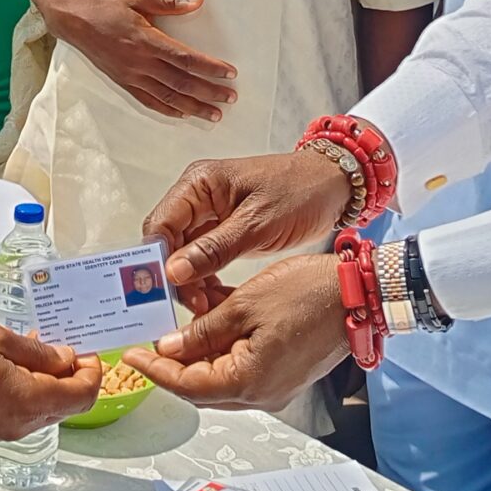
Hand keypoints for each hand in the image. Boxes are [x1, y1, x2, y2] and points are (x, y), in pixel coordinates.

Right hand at [0, 322, 102, 438]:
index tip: (86, 348)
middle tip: (61, 344)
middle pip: (68, 405)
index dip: (93, 371)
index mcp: (31, 401)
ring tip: (34, 348)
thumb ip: (39, 352)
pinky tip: (13, 364)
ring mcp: (6, 429)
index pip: (83, 396)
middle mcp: (23, 424)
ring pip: (47, 409)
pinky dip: (30, 389)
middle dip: (73, 375)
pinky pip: (25, 411)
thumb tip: (66, 359)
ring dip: (51, 382)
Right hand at [49, 0, 236, 119]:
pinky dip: (168, 109)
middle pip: (181, 82)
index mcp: (146, 40)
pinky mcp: (123, 82)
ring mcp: (131, 75)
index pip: (185, 59)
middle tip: (230, 97)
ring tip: (215, 115)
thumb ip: (169, 1)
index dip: (210, 67)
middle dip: (209, 92)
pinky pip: (149, 100)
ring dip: (193, 107)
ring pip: (168, 96)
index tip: (230, 73)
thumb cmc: (105, 5)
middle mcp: (140, 62)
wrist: (73, 20)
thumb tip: (198, 0)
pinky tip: (183, 113)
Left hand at [122, 254, 348, 410]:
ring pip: (221, 377)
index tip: (131, 355)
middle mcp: (261, 394)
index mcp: (249, 382)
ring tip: (177, 325)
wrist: (359, 294)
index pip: (187, 385)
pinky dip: (222, 349)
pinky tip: (210, 322)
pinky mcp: (282, 373)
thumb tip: (169, 348)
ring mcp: (274, 386)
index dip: (155, 371)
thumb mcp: (243, 305)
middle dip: (173, 364)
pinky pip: (241, 368)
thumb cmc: (309, 295)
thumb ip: (201, 332)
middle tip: (148, 341)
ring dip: (198, 354)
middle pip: (202, 387)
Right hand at [145, 149, 350, 293]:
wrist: (333, 186)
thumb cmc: (300, 192)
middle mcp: (198, 197)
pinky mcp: (223, 230)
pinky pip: (202, 258)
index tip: (167, 290)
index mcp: (199, 184)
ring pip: (183, 254)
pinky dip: (205, 278)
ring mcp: (210, 214)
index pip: (160, 224)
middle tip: (193, 305)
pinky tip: (214, 298)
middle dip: (175, 275)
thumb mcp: (258, 224)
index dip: (157, 258)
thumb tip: (174, 271)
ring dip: (190, 281)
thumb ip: (215, 248)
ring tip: (206, 306)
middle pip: (167, 241)